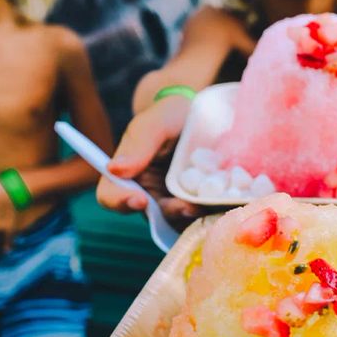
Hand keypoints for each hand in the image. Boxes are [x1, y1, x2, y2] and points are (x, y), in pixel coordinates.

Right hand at [97, 95, 206, 231]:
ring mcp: (172, 202)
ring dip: (194, 217)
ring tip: (211, 205)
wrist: (203, 116)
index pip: (111, 196)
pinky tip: (225, 204)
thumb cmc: (172, 115)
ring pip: (178, 221)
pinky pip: (201, 218)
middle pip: (151, 215)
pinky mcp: (196, 206)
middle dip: (171, 213)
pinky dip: (212, 214)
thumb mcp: (157, 123)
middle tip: (190, 206)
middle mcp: (147, 194)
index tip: (140, 199)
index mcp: (127, 175)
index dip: (120, 202)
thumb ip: (139, 144)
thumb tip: (114, 169)